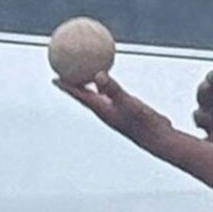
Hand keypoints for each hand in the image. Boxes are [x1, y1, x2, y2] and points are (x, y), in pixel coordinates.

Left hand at [55, 72, 169, 144]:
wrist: (158, 138)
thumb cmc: (142, 122)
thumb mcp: (127, 103)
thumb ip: (113, 89)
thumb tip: (98, 74)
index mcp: (102, 110)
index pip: (80, 97)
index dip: (66, 87)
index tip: (54, 78)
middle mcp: (106, 111)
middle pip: (84, 95)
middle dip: (73, 85)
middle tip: (64, 73)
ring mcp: (115, 111)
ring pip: (97, 95)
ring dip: (89, 85)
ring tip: (82, 73)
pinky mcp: (125, 109)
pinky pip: (111, 93)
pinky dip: (106, 84)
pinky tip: (110, 77)